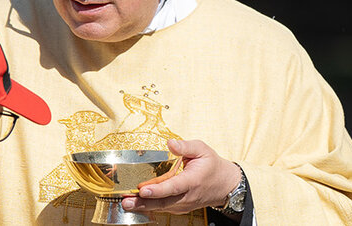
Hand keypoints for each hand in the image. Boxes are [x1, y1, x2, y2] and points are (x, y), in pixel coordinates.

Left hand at [120, 139, 240, 214]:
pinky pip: (163, 208)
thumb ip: (186, 146)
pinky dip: (149, 208)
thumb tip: (170, 143)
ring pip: (161, 207)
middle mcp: (187, 196)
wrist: (225, 185)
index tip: (144, 190)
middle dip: (143, 203)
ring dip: (143, 207)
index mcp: (193, 181)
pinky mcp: (179, 208)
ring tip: (126, 204)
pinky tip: (136, 205)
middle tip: (126, 202)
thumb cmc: (212, 166)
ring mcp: (183, 204)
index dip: (158, 190)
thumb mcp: (202, 150)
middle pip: (163, 202)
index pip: (174, 187)